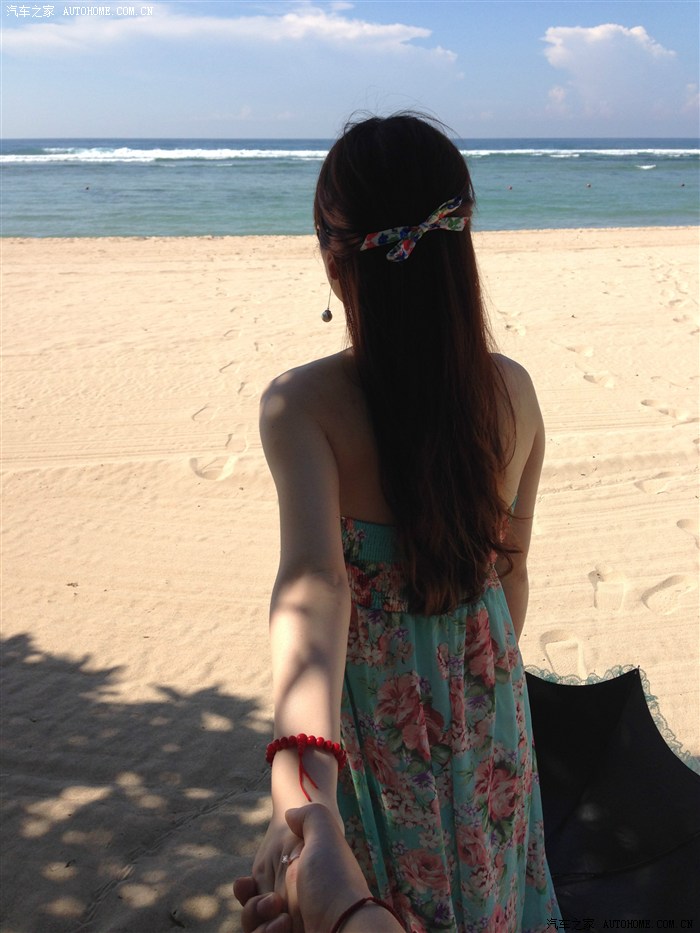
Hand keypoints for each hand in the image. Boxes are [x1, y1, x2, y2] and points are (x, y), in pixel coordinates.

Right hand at [235, 804, 373, 932]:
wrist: (351, 920)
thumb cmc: (333, 876)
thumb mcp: (324, 832)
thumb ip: (308, 816)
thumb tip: (290, 816)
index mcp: (292, 880)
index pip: (257, 889)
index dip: (246, 889)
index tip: (246, 884)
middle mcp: (289, 905)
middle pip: (253, 912)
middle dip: (252, 908)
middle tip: (273, 901)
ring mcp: (290, 925)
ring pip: (256, 928)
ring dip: (256, 919)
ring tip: (279, 915)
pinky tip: (279, 926)